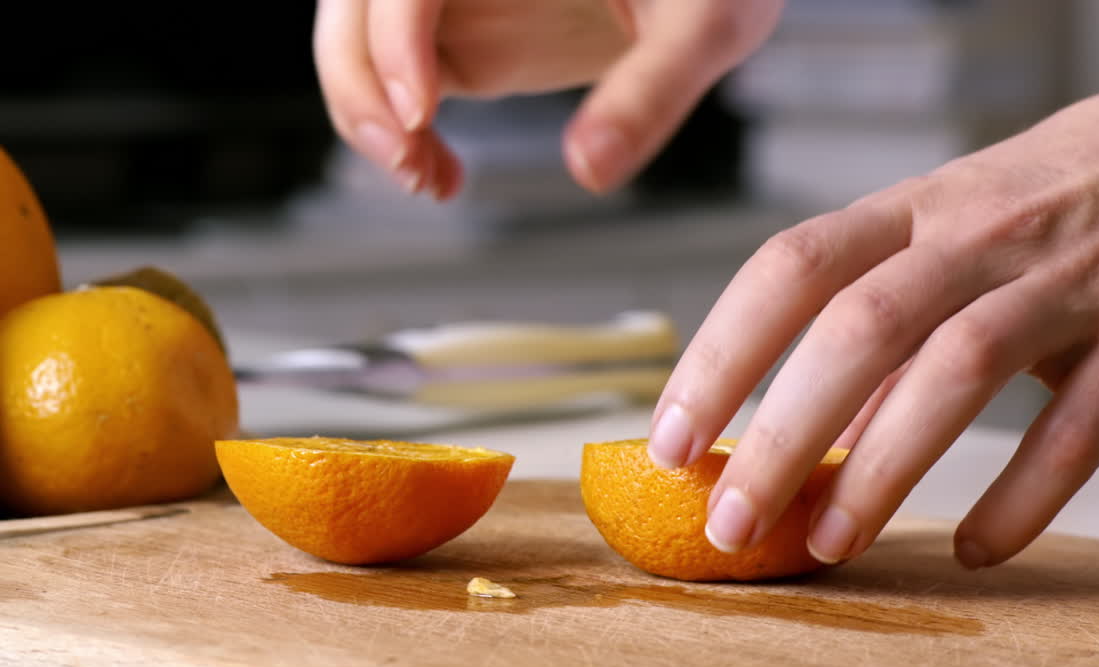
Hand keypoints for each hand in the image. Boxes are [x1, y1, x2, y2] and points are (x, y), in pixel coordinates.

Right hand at [312, 0, 781, 197]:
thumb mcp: (705, 26)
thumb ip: (650, 91)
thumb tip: (590, 168)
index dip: (394, 34)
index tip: (420, 111)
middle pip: (354, 3)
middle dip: (358, 82)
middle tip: (410, 161)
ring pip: (356, 40)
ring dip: (368, 114)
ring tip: (429, 179)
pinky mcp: (458, 36)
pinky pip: (395, 80)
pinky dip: (399, 134)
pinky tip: (442, 178)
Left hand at [647, 1, 1098, 569]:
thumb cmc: (1066, 195)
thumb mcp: (958, 232)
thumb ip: (887, 330)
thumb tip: (818, 436)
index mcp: (916, 207)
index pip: (790, 268)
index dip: (718, 355)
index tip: (670, 440)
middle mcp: (979, 234)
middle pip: (857, 327)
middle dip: (779, 433)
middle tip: (729, 521)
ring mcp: (1067, 280)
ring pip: (955, 370)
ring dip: (882, 469)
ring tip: (830, 543)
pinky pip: (1077, 426)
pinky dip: (1020, 497)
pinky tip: (974, 547)